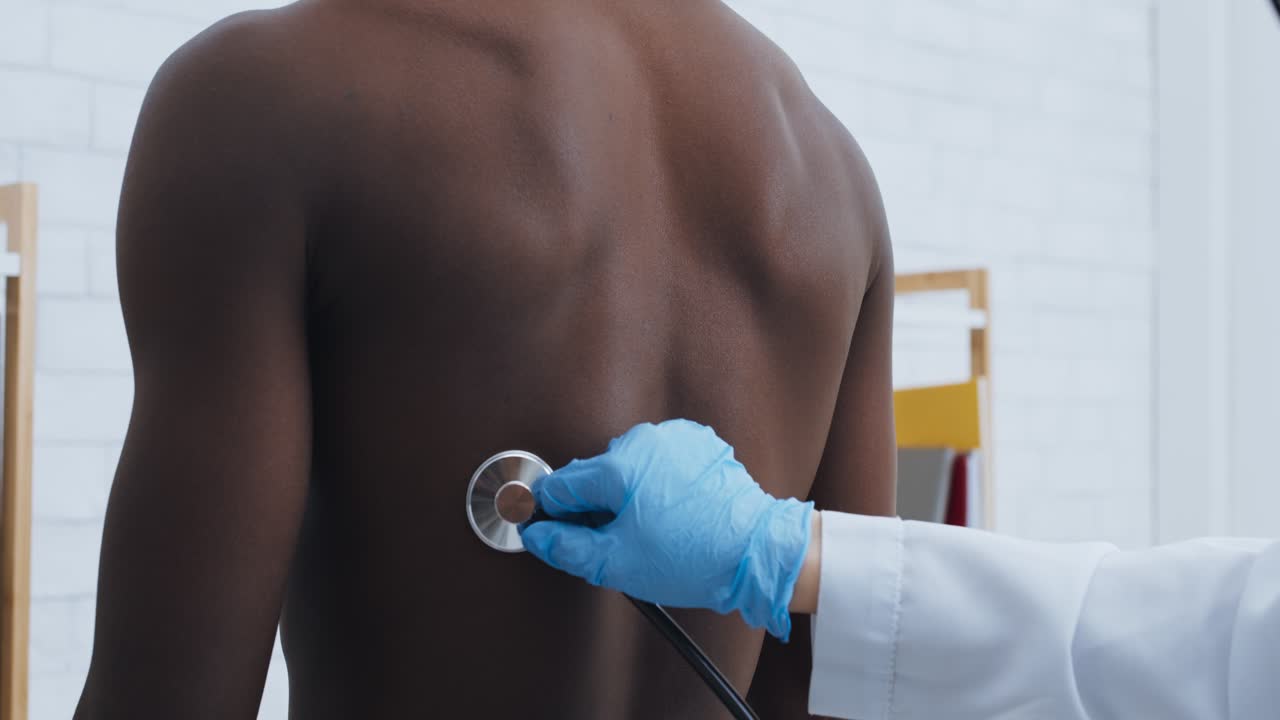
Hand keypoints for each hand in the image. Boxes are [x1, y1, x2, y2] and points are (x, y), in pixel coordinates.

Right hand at [520, 420, 813, 639]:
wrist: (756, 551)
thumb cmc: (693, 557)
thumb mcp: (617, 563)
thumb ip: (567, 546)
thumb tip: (538, 535)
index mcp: (618, 466)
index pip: (561, 485)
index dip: (549, 511)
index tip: (547, 528)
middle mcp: (644, 441)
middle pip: (595, 474)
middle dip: (593, 506)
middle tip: (610, 542)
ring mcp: (674, 438)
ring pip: (628, 465)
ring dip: (626, 492)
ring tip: (647, 529)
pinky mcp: (699, 443)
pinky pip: (660, 459)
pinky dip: (656, 481)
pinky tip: (669, 512)